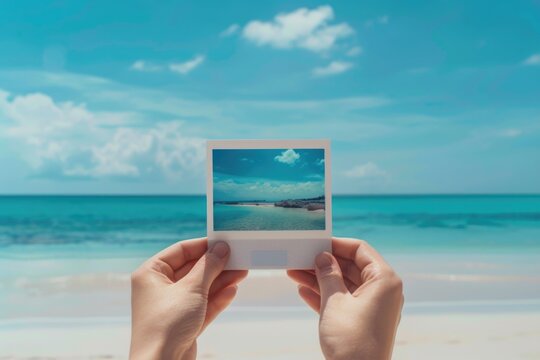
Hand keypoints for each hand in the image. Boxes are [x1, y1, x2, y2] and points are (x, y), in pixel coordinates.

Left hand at [130, 238, 247, 359]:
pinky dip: (217, 298)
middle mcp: (159, 288)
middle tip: (238, 257)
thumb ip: (209, 266)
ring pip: (201, 287)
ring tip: (243, 272)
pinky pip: (203, 305)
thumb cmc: (167, 324)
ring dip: (221, 280)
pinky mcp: (184, 323)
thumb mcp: (192, 288)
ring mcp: (172, 307)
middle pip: (193, 269)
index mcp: (151, 274)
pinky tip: (232, 291)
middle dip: (216, 264)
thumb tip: (221, 248)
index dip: (203, 245)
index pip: (180, 251)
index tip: (224, 241)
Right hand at [287, 237, 402, 359]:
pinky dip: (325, 295)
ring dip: (319, 279)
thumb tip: (322, 256)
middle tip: (299, 258)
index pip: (360, 250)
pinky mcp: (363, 321)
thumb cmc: (352, 340)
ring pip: (344, 284)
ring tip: (293, 273)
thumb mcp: (335, 301)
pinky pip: (343, 300)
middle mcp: (383, 291)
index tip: (315, 242)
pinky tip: (303, 291)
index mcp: (384, 280)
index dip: (336, 244)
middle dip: (323, 263)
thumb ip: (327, 274)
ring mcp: (373, 307)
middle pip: (350, 267)